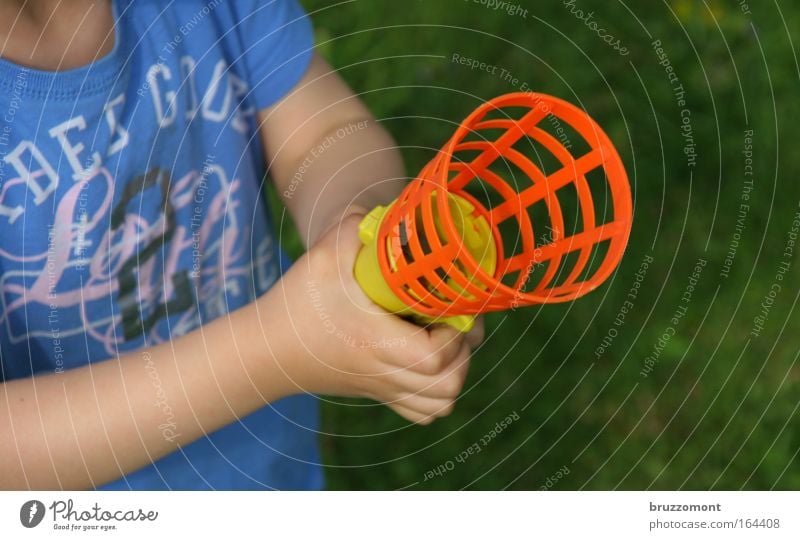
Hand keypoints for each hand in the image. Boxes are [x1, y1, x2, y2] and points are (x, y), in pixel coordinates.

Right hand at [269, 214, 483, 423]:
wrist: (268, 351)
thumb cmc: (297, 303)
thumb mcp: (324, 256)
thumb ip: (357, 227)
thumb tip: (393, 212)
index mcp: (375, 342)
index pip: (436, 358)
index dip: (454, 334)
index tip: (445, 307)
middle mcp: (384, 373)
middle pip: (448, 386)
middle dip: (463, 353)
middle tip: (453, 321)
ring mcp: (385, 389)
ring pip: (441, 404)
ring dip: (455, 373)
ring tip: (446, 341)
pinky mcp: (381, 395)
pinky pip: (425, 412)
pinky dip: (438, 393)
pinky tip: (431, 362)